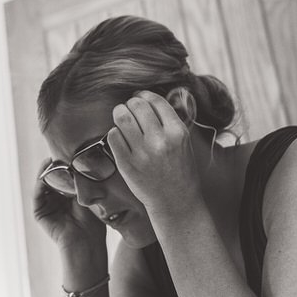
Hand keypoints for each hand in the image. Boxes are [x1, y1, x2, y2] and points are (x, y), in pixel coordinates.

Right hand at [32, 157, 105, 253]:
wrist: (86, 240)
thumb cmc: (93, 220)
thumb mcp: (88, 196)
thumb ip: (81, 181)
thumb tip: (81, 160)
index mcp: (68, 195)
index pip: (63, 175)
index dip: (64, 164)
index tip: (68, 152)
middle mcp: (56, 199)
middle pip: (51, 177)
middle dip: (53, 166)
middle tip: (56, 153)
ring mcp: (47, 205)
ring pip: (42, 184)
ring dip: (44, 172)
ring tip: (49, 161)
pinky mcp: (39, 213)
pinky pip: (37, 195)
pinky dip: (39, 184)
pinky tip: (44, 175)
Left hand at [107, 91, 203, 216]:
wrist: (176, 201)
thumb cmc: (180, 169)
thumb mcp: (184, 142)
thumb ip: (169, 122)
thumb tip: (148, 99)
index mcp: (177, 132)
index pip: (155, 101)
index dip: (144, 95)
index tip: (139, 97)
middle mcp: (160, 140)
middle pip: (137, 105)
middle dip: (130, 103)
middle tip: (129, 107)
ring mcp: (142, 153)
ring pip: (122, 118)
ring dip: (119, 112)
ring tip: (121, 116)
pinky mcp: (127, 164)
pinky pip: (113, 136)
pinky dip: (115, 133)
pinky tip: (120, 136)